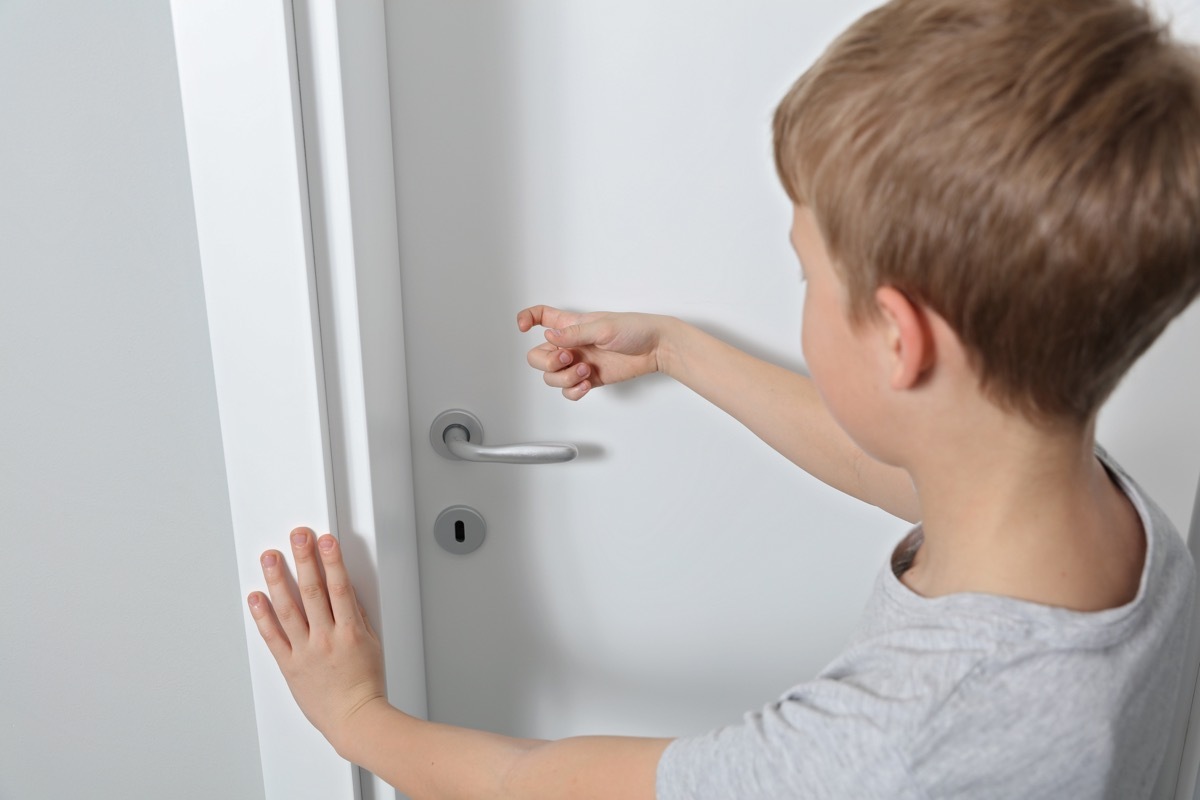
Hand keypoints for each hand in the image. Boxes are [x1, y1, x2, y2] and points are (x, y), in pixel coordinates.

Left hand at [247, 528, 387, 755]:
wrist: (354, 718)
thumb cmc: (365, 684)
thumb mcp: (371, 643)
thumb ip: (357, 616)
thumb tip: (346, 591)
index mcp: (349, 632)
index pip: (339, 588)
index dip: (332, 561)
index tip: (325, 541)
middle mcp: (325, 639)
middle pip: (312, 591)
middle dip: (304, 559)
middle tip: (297, 537)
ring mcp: (305, 651)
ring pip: (288, 609)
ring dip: (277, 579)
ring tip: (270, 558)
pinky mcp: (289, 665)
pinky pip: (273, 637)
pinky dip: (262, 616)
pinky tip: (256, 597)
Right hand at [517, 305, 670, 399]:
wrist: (656, 349)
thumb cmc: (635, 329)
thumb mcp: (603, 327)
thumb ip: (575, 334)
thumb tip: (550, 336)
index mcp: (571, 325)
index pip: (541, 317)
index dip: (527, 319)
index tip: (522, 327)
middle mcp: (571, 344)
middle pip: (537, 356)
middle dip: (547, 362)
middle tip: (568, 359)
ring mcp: (578, 363)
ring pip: (551, 377)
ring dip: (564, 378)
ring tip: (586, 371)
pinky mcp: (589, 379)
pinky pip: (569, 391)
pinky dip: (573, 391)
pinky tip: (587, 383)